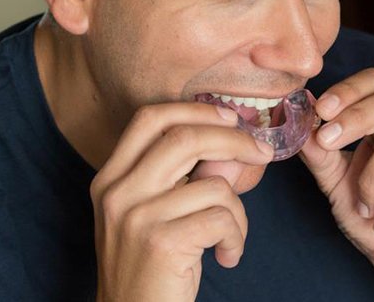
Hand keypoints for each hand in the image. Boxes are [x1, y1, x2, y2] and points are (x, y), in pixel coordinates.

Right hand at [91, 102, 273, 301]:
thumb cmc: (150, 264)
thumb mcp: (159, 211)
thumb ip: (188, 175)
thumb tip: (235, 146)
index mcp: (112, 176)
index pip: (151, 118)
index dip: (195, 110)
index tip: (229, 117)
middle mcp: (117, 191)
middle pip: (184, 137)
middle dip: (234, 140)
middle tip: (261, 152)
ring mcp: (136, 216)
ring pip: (214, 183)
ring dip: (238, 210)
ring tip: (232, 235)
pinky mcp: (161, 242)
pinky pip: (222, 218)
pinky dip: (237, 236)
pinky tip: (227, 255)